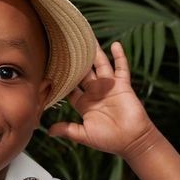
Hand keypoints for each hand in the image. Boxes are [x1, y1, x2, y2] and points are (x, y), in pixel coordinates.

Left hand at [48, 42, 156, 158]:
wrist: (131, 141)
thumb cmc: (108, 140)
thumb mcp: (84, 135)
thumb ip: (67, 130)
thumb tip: (48, 131)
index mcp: (85, 104)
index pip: (71, 88)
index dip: (63, 79)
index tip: (52, 67)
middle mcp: (96, 93)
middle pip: (84, 72)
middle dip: (77, 60)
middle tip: (68, 45)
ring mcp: (110, 88)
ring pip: (100, 66)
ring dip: (95, 53)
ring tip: (88, 38)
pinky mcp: (123, 86)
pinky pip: (121, 68)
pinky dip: (119, 56)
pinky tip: (115, 44)